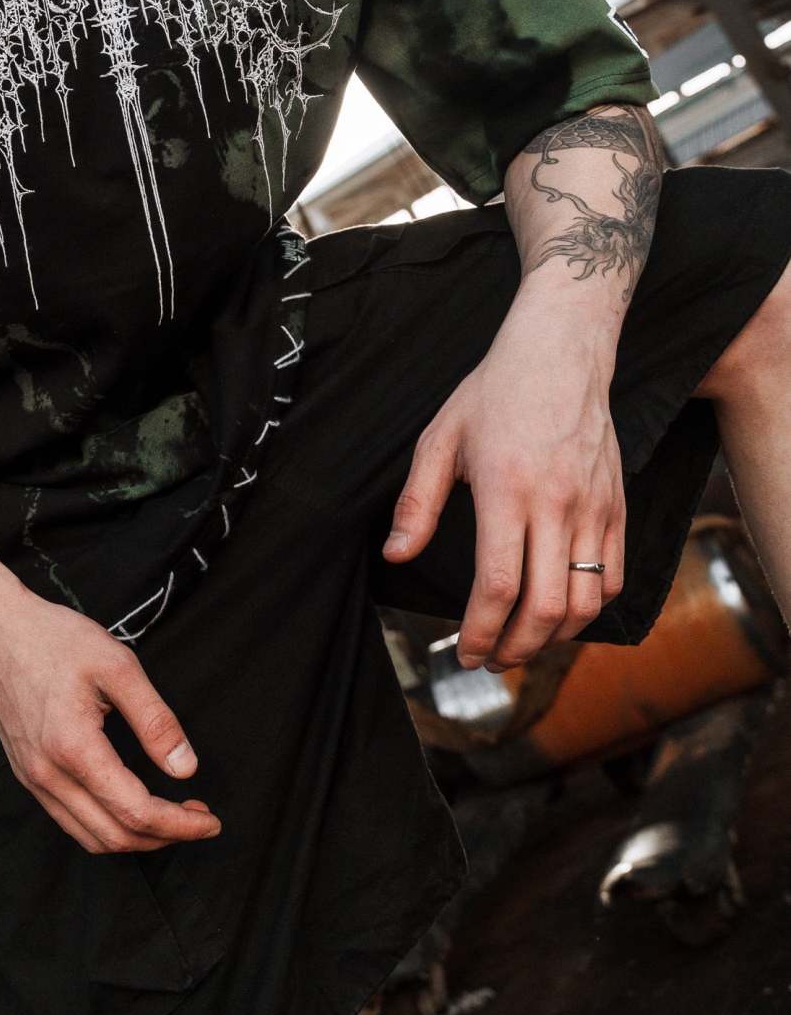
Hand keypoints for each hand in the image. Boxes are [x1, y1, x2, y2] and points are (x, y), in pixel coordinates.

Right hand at [0, 590, 222, 854]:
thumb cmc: (55, 639)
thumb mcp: (117, 666)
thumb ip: (155, 720)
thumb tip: (185, 768)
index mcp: (73, 748)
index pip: (135, 811)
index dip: (180, 824)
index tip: (211, 822)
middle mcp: (48, 775)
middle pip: (114, 836)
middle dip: (164, 837)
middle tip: (199, 818)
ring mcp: (33, 779)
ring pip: (91, 838)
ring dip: (136, 838)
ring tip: (171, 816)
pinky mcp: (27, 775)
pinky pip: (71, 821)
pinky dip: (107, 827)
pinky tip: (130, 805)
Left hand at [379, 299, 626, 670]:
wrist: (559, 354)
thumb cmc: (493, 394)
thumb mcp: (440, 439)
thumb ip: (417, 503)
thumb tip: (396, 555)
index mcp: (507, 490)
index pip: (499, 585)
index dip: (481, 632)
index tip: (464, 653)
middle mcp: (556, 504)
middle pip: (547, 607)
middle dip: (515, 648)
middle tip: (490, 660)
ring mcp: (594, 508)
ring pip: (587, 602)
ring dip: (554, 639)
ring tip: (522, 643)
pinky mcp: (617, 507)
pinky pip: (613, 577)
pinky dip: (591, 610)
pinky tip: (562, 615)